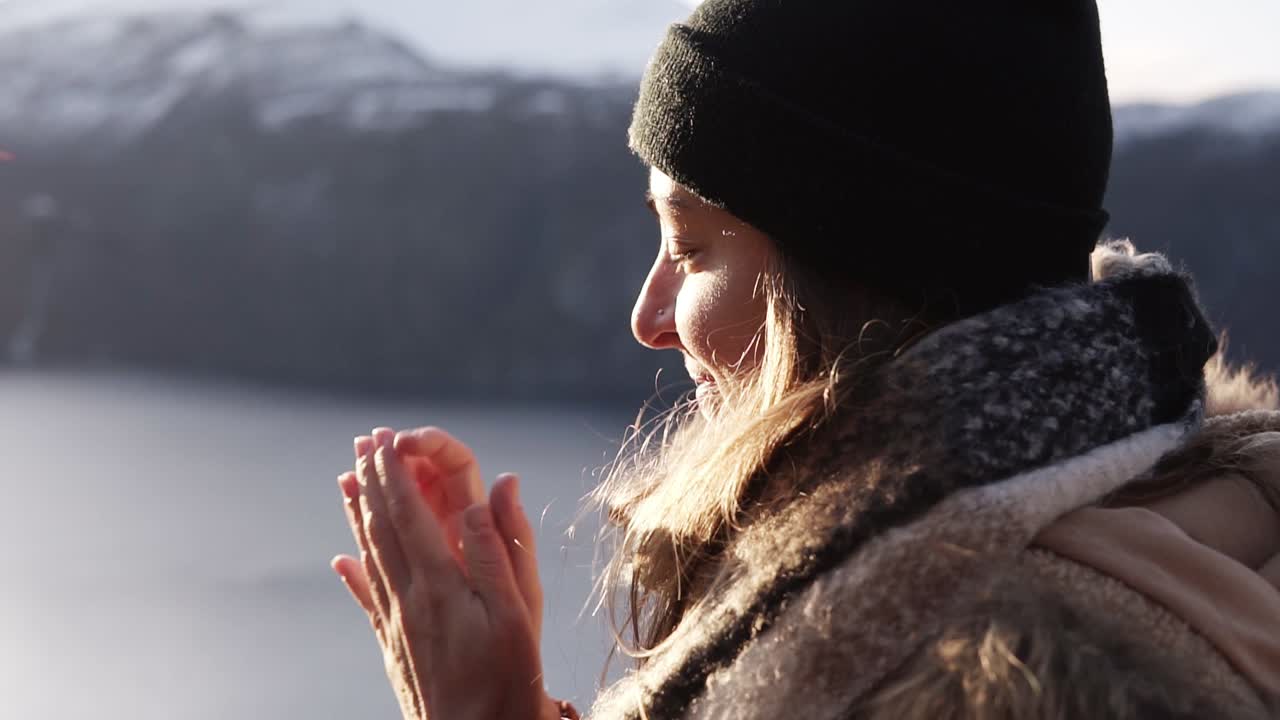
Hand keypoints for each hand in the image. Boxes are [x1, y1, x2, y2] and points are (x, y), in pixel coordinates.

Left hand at [331, 429, 556, 719]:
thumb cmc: (507, 680)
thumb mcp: (519, 613)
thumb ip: (500, 548)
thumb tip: (498, 487)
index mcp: (441, 584)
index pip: (409, 515)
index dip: (396, 475)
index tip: (386, 440)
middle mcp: (409, 599)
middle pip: (382, 528)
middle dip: (373, 482)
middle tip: (362, 443)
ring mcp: (397, 624)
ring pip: (370, 557)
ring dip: (358, 514)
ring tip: (346, 480)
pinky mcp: (395, 646)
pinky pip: (368, 599)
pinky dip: (353, 573)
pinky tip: (341, 560)